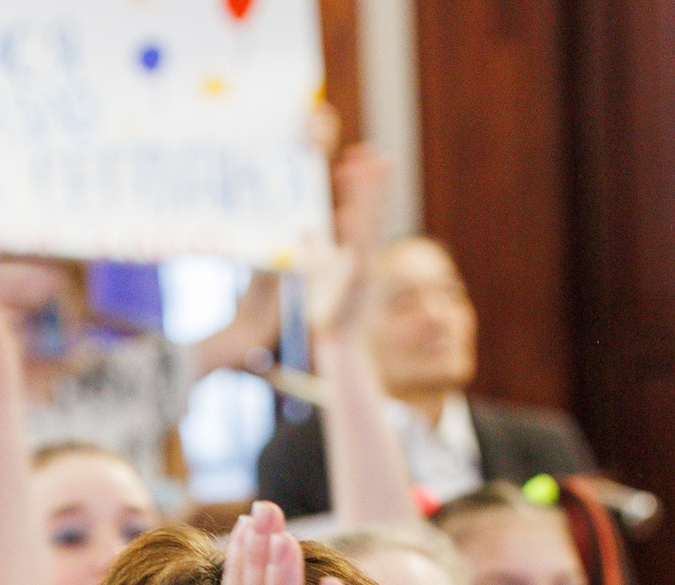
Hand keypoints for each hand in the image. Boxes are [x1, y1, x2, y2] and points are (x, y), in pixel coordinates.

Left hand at [301, 145, 388, 341]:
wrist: (339, 344)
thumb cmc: (329, 309)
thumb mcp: (317, 272)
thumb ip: (313, 248)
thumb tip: (304, 227)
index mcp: (358, 250)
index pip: (362, 209)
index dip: (361, 183)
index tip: (356, 155)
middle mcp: (366, 255)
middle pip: (370, 211)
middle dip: (370, 182)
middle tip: (369, 151)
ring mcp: (364, 269)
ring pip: (366, 226)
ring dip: (365, 198)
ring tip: (363, 169)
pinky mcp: (357, 285)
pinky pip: (355, 254)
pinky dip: (352, 235)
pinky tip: (345, 215)